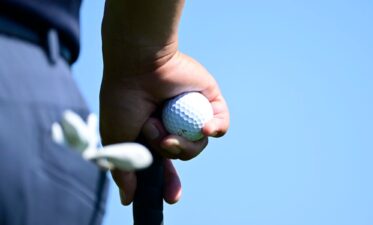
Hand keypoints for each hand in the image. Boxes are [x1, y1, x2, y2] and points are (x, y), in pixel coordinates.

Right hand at [99, 51, 229, 203]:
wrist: (137, 67)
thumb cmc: (122, 100)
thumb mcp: (117, 140)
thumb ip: (123, 171)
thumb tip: (127, 199)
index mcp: (153, 134)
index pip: (165, 164)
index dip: (168, 182)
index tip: (172, 197)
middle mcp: (173, 125)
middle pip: (184, 155)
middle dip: (175, 159)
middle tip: (165, 145)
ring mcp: (191, 113)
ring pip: (198, 145)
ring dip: (180, 141)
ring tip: (160, 124)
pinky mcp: (208, 101)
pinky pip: (220, 125)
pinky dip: (214, 129)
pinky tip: (204, 129)